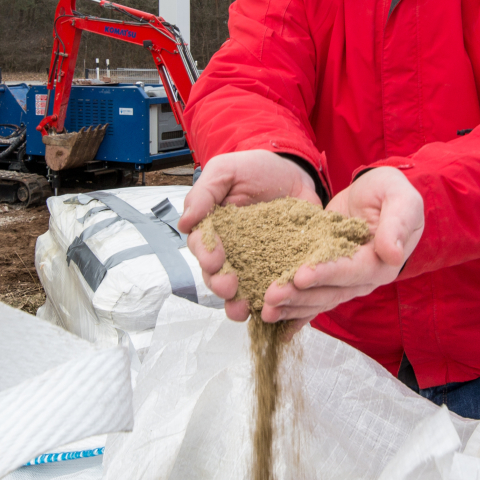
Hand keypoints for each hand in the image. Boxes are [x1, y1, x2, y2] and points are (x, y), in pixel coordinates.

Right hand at [179, 150, 322, 322]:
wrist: (295, 171)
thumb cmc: (256, 169)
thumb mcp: (226, 171)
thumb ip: (203, 193)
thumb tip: (184, 223)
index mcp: (212, 229)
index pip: (202, 247)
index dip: (205, 255)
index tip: (214, 259)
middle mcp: (229, 250)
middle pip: (216, 275)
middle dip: (219, 284)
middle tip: (229, 287)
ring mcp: (253, 262)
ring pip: (239, 289)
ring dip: (237, 303)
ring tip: (243, 310)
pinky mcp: (278, 268)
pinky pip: (271, 289)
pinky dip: (269, 302)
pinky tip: (271, 310)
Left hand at [259, 167, 423, 327]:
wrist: (375, 195)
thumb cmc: (390, 193)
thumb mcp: (401, 199)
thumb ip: (397, 224)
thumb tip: (393, 254)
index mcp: (382, 263)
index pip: (352, 272)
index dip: (327, 274)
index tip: (301, 276)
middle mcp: (362, 279)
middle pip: (330, 292)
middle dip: (299, 295)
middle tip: (271, 296)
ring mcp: (343, 281)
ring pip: (317, 298)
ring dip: (291, 305)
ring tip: (264, 309)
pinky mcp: (327, 277)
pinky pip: (311, 296)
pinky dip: (293, 311)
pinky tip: (272, 321)